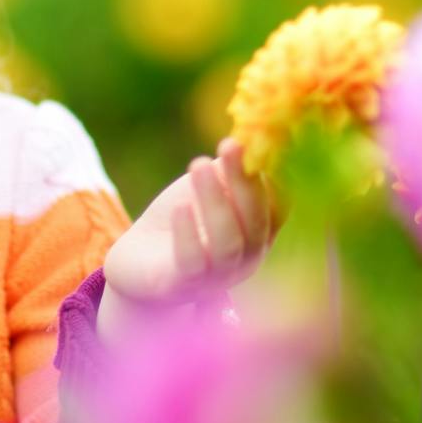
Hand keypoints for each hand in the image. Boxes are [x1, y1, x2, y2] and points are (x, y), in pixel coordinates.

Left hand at [101, 138, 278, 313]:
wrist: (140, 259)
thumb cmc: (183, 218)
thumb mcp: (210, 188)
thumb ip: (231, 168)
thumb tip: (250, 137)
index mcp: (262, 232)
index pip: (280, 205)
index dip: (274, 174)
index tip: (260, 140)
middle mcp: (248, 258)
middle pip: (257, 222)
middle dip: (245, 181)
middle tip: (230, 145)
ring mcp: (218, 277)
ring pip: (228, 242)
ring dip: (215, 201)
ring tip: (199, 164)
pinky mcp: (184, 285)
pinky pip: (192, 262)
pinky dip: (188, 233)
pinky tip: (181, 205)